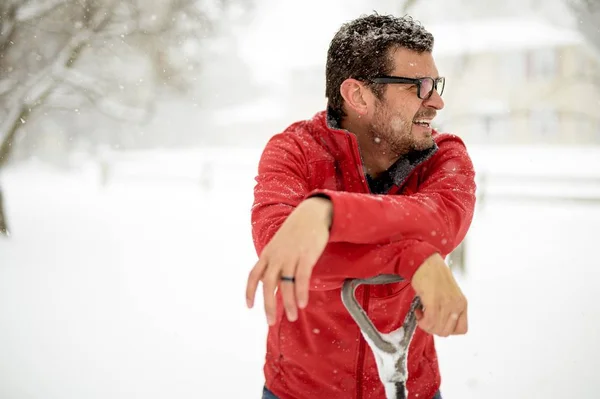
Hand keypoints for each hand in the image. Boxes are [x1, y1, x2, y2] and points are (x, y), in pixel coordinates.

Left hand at [246, 197, 331, 325]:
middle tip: (271, 322)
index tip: (249, 306)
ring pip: (285, 284)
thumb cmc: (296, 233)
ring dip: (288, 303)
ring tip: (293, 316)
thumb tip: (275, 288)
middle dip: (268, 305)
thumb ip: (276, 266)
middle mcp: (277, 257)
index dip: (249, 291)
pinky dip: (301, 291)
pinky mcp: (306, 255)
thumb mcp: (280, 247)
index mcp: (268, 254)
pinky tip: (302, 303)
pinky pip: (302, 277)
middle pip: (268, 284)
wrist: (312, 214)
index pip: (254, 275)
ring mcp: (291, 256)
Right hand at [411, 253, 467, 336]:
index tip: (438, 323)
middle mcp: (456, 305)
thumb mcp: (448, 293)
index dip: (447, 329)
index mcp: (462, 303)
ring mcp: (446, 304)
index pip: (461, 329)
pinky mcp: (434, 301)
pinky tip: (419, 311)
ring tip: (421, 313)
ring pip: (437, 329)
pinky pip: (429, 322)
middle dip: (433, 329)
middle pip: (446, 332)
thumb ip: (448, 308)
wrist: (425, 262)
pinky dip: (421, 321)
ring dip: (425, 325)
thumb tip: (440, 322)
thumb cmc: (433, 274)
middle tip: (426, 319)